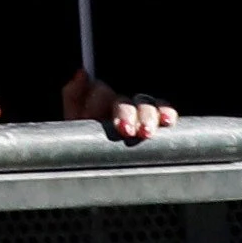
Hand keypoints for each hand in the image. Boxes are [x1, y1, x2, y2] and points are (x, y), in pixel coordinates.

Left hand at [59, 74, 174, 141]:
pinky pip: (166, 112)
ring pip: (146, 104)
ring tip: (146, 132)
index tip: (94, 117)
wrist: (99, 170)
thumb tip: (82, 73)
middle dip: (125, 114)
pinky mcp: (159, 123)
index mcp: (99, 102)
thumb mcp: (75, 120)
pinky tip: (166, 120)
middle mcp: (121, 106)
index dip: (98, 102)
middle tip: (124, 130)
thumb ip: (74, 95)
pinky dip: (167, 113)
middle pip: (125, 100)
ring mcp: (141, 113)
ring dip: (147, 116)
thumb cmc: (86, 145)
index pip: (101, 91)